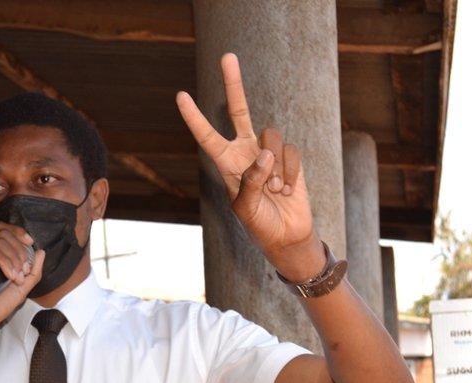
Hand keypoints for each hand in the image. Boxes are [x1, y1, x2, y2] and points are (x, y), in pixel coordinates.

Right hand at [0, 223, 46, 328]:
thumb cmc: (0, 304)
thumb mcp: (23, 286)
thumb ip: (33, 269)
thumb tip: (41, 251)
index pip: (3, 229)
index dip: (18, 232)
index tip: (30, 243)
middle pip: (3, 234)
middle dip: (20, 252)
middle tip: (23, 273)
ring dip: (14, 260)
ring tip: (16, 278)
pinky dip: (4, 262)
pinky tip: (9, 276)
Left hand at [176, 53, 318, 275]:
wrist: (287, 236)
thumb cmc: (259, 225)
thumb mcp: (245, 208)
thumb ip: (250, 181)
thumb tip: (264, 153)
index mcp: (226, 163)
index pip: (207, 136)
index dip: (194, 118)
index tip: (180, 96)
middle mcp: (245, 151)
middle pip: (239, 110)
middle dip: (234, 85)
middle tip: (227, 57)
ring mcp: (268, 152)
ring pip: (270, 137)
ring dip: (273, 166)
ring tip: (275, 190)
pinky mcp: (290, 157)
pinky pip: (290, 152)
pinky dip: (290, 172)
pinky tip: (288, 191)